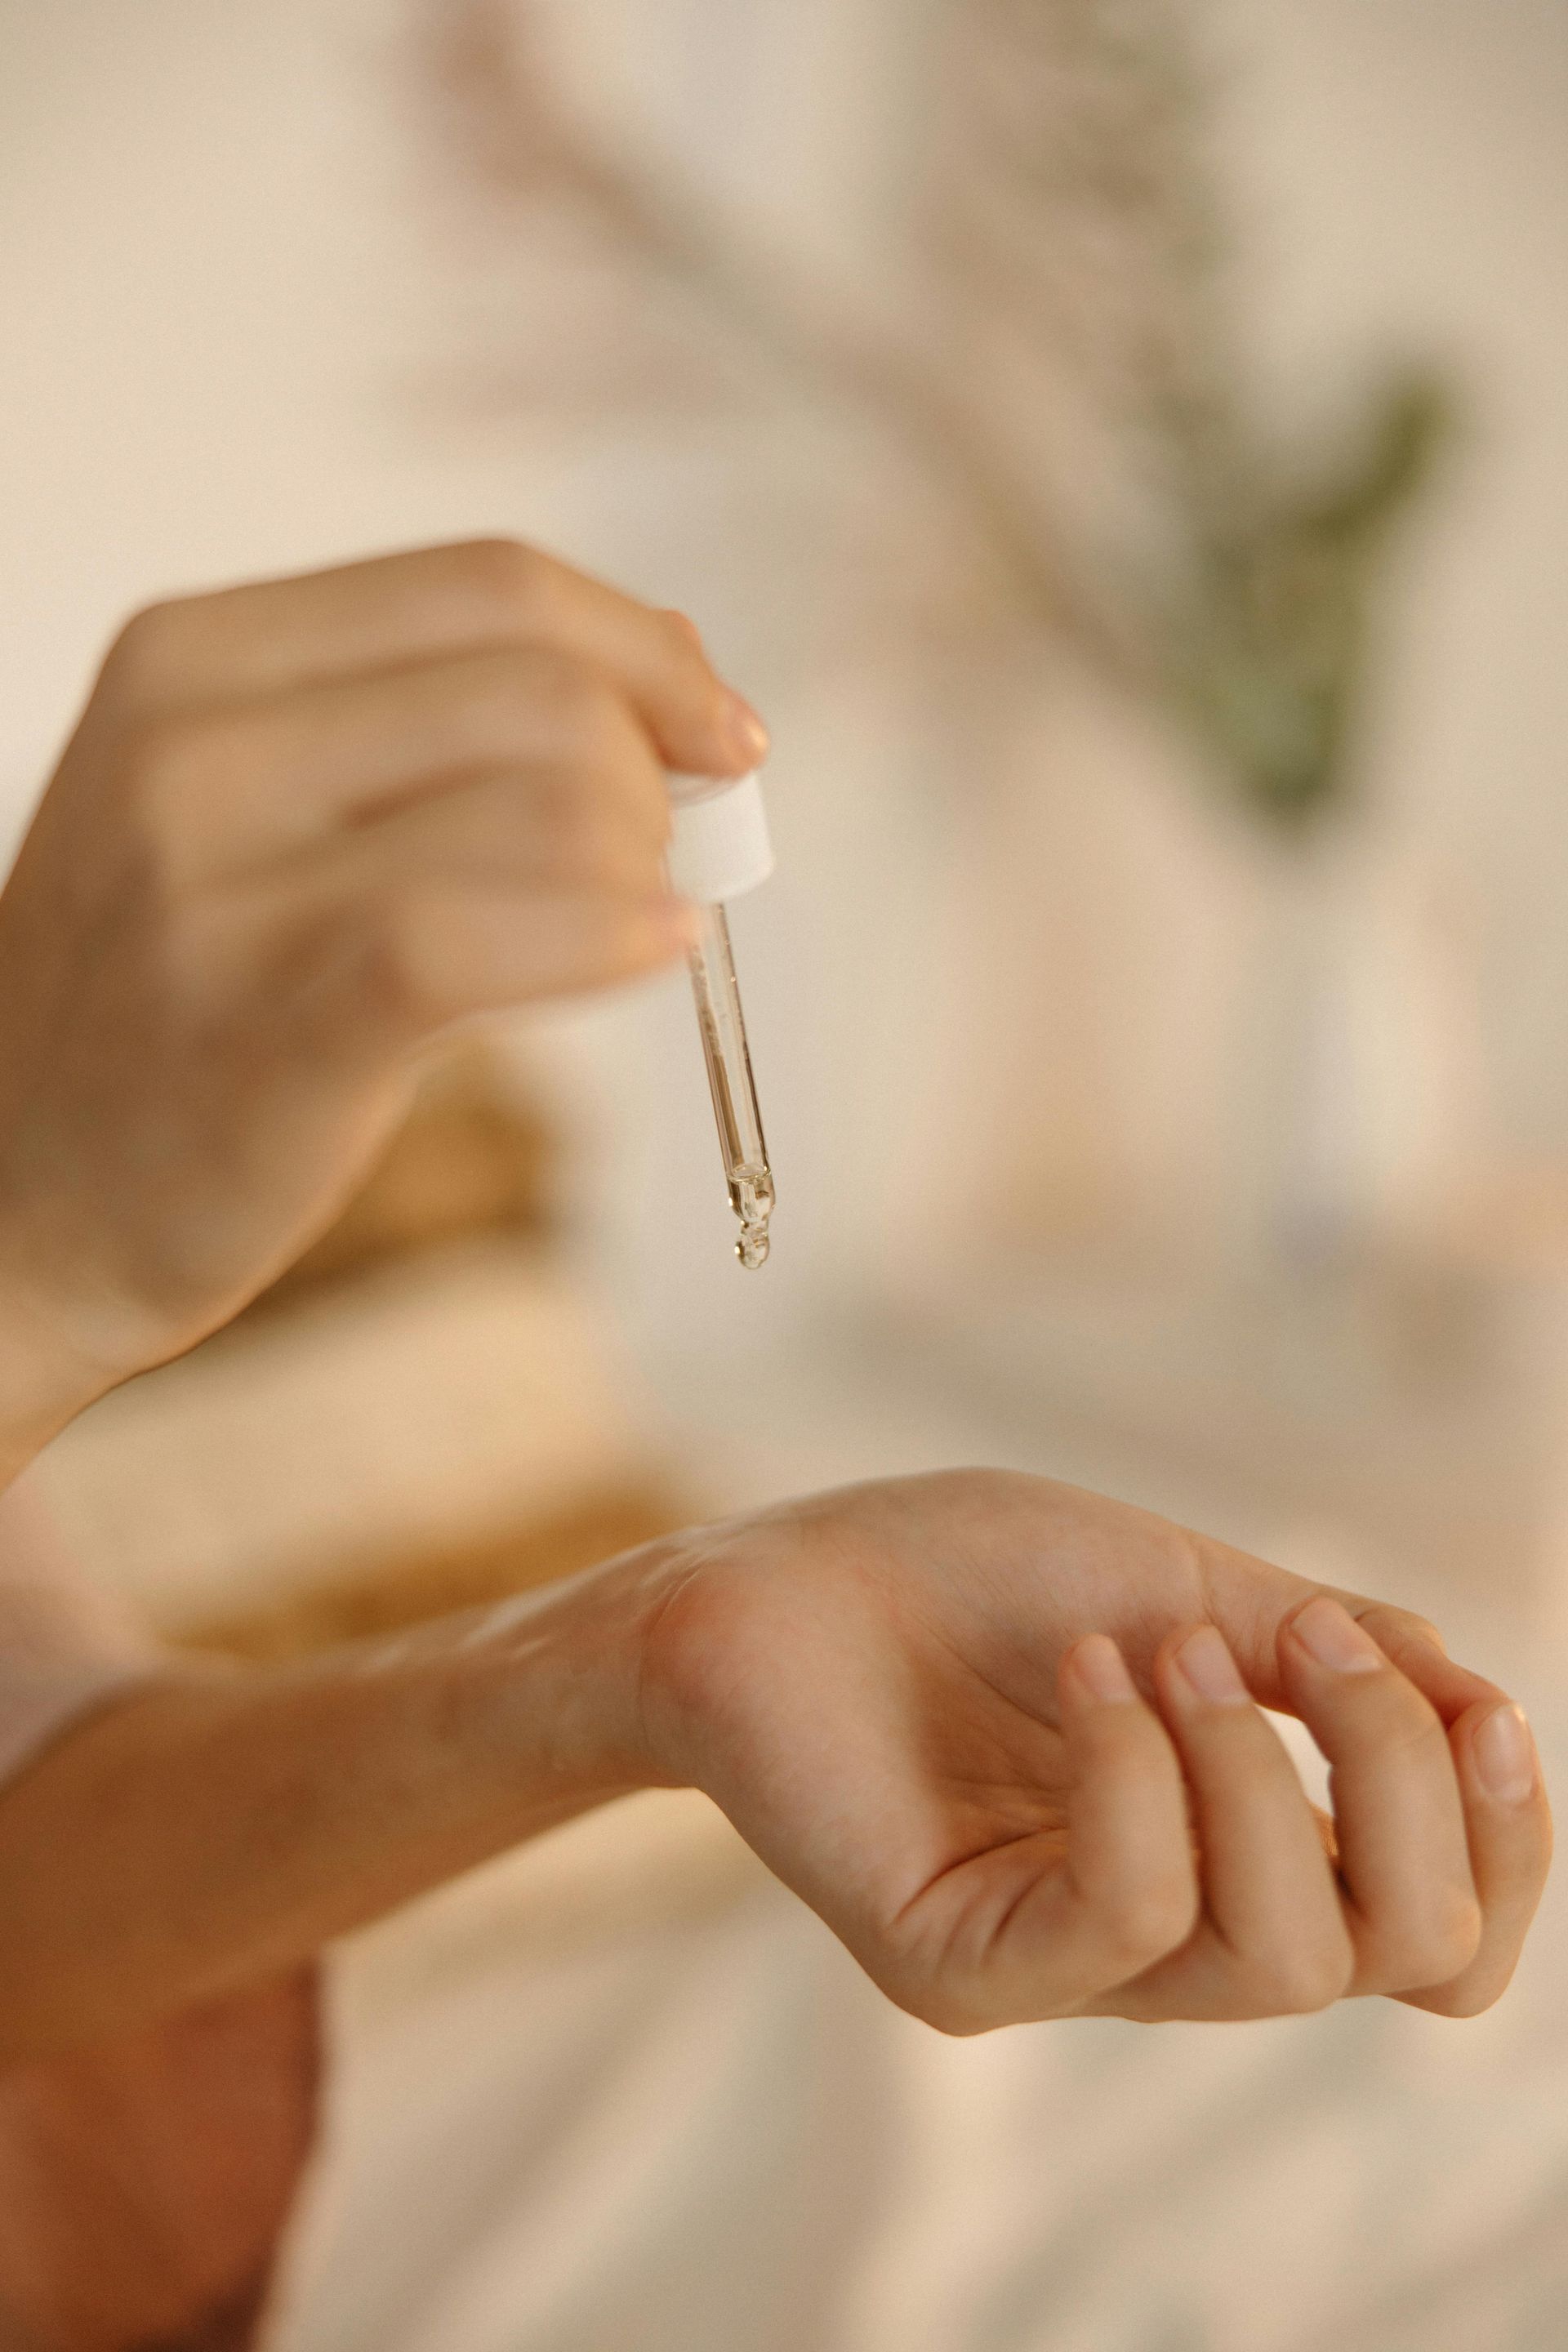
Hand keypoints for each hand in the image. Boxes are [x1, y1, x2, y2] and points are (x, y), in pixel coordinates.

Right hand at [0, 540, 765, 1420]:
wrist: (13, 1215)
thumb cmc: (177, 1021)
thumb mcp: (250, 819)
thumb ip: (429, 728)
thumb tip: (670, 662)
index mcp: (191, 658)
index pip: (486, 583)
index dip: (645, 651)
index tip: (723, 736)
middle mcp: (189, 740)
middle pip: (537, 681)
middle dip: (657, 773)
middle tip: (664, 867)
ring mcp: (213, 878)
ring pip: (548, 796)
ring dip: (643, 868)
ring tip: (625, 935)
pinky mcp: (271, 1014)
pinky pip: (501, 929)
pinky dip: (618, 937)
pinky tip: (652, 957)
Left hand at [638, 1471, 1551, 2028]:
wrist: (774, 1573)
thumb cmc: (969, 1573)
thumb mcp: (1189, 1584)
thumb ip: (1336, 1652)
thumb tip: (1486, 1705)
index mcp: (1247, 1857)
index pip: (1442, 1939)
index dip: (1507, 1842)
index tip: (1480, 1705)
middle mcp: (1179, 1937)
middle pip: (1405, 1953)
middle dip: (1398, 1777)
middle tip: (1307, 1640)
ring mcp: (1070, 1967)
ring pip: (1280, 1958)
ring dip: (1255, 1764)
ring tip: (1165, 1644)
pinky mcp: (962, 1968)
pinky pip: (1125, 1915)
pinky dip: (1135, 1771)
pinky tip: (1084, 1670)